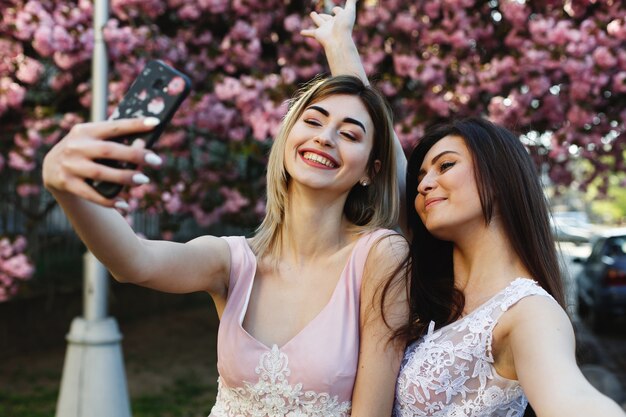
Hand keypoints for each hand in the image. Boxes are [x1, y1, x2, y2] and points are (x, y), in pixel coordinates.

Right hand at [42, 117, 162, 207]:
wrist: (51, 167)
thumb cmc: (84, 151)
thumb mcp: (93, 140)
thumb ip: (115, 142)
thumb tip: (143, 145)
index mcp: (85, 130)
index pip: (114, 126)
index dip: (135, 125)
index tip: (155, 123)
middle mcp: (76, 146)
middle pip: (109, 151)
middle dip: (135, 155)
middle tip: (156, 160)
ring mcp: (70, 165)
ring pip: (101, 173)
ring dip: (124, 177)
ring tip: (143, 180)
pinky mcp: (66, 183)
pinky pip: (91, 194)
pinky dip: (109, 200)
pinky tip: (124, 204)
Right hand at [301, 0, 356, 48]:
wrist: (339, 40)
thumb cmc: (345, 25)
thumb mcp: (349, 10)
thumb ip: (352, 2)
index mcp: (339, 18)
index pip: (338, 12)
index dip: (337, 10)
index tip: (335, 10)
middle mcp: (332, 24)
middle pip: (327, 18)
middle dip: (324, 16)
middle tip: (319, 14)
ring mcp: (324, 29)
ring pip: (319, 22)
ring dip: (315, 18)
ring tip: (312, 14)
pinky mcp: (318, 34)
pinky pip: (310, 33)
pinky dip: (306, 32)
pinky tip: (301, 32)